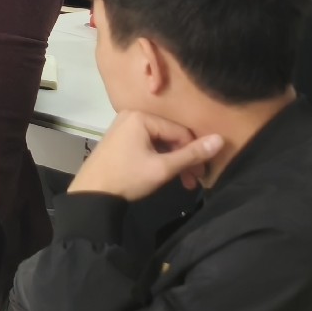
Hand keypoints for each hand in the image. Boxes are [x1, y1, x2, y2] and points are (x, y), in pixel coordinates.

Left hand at [69, 110, 224, 200]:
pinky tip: (166, 175)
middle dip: (184, 159)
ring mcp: (124, 127)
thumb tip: (220, 140)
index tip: (201, 175)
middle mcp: (131, 116)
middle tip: (193, 181)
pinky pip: (148, 145)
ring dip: (173, 162)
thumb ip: (192, 154)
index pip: (180, 132)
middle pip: (170, 136)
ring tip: (183, 183)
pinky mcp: (120, 139)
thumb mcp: (163, 168)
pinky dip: (159, 159)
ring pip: (160, 142)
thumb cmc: (127, 178)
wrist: (91, 193)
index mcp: (141, 117)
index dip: (193, 153)